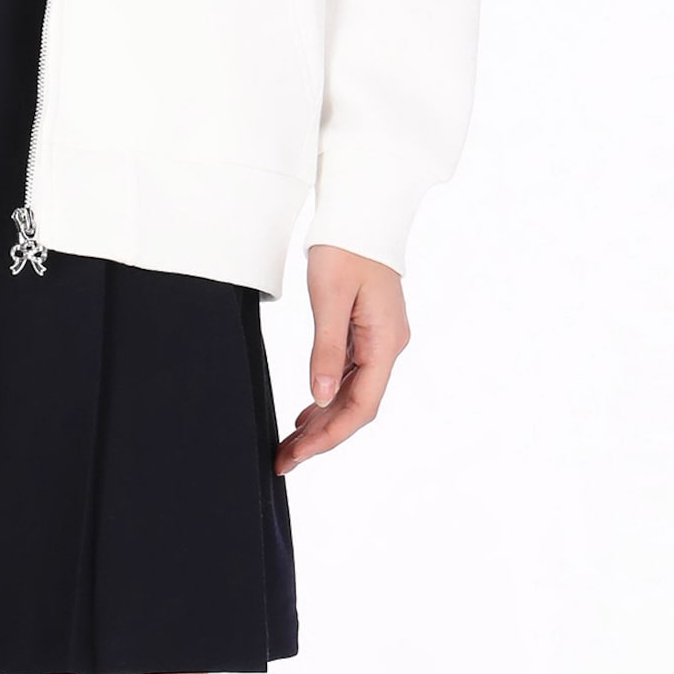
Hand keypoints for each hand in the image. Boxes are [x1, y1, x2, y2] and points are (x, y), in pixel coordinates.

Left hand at [274, 245, 408, 473]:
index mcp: (385, 342)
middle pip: (357, 407)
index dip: (330, 436)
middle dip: (321, 437)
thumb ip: (326, 350)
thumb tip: (321, 398)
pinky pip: (350, 376)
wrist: (360, 213)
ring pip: (352, 395)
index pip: (361, 406)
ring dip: (322, 421)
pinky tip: (307, 413)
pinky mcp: (368, 333)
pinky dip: (327, 398)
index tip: (299, 455)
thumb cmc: (344, 248)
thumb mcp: (328, 299)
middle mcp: (389, 346)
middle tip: (284, 461)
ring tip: (289, 445)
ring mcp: (380, 341)